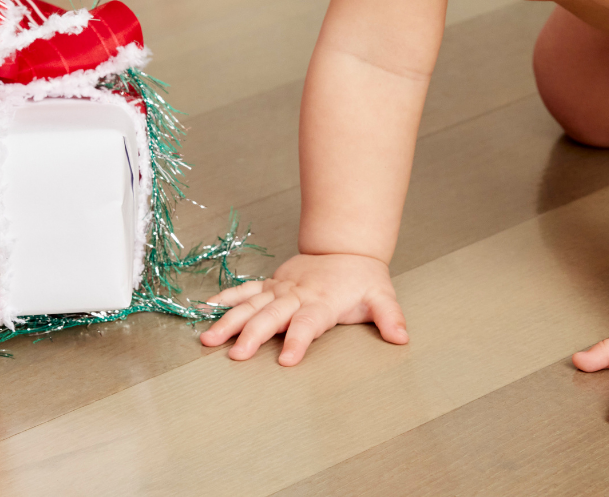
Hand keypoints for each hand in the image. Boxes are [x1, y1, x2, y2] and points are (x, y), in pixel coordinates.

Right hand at [199, 252, 407, 365]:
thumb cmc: (362, 277)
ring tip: (208, 338)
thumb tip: (401, 336)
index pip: (308, 323)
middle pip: (272, 316)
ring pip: (251, 303)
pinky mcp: (272, 284)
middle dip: (252, 335)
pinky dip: (227, 298)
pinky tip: (207, 309)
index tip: (286, 360)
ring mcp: (281, 288)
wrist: (346, 246)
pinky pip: (246, 290)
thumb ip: (390, 317)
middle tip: (234, 355)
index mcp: (322, 302)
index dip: (298, 340)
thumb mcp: (382, 296)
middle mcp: (297, 295)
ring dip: (230, 320)